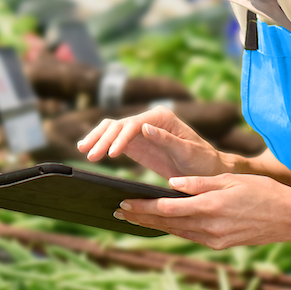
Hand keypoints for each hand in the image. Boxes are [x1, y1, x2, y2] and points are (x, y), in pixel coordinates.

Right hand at [77, 106, 231, 178]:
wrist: (207, 171)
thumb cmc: (203, 161)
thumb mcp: (188, 152)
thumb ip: (166, 140)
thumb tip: (144, 127)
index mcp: (161, 118)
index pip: (134, 124)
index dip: (120, 137)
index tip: (112, 154)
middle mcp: (148, 121)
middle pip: (117, 124)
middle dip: (102, 138)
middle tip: (89, 154)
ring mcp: (140, 131)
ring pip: (111, 129)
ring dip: (96, 138)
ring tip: (83, 150)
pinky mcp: (135, 144)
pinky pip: (112, 140)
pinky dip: (100, 144)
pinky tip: (88, 150)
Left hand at [114, 173, 290, 248]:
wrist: (290, 218)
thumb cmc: (262, 192)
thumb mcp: (229, 179)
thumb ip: (198, 182)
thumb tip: (170, 184)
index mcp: (209, 207)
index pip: (166, 208)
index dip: (143, 206)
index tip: (124, 201)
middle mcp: (209, 227)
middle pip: (166, 222)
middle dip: (140, 217)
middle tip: (118, 211)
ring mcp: (215, 239)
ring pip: (176, 231)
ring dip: (153, 225)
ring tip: (133, 218)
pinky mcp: (220, 245)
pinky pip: (190, 236)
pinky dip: (173, 229)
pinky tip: (161, 223)